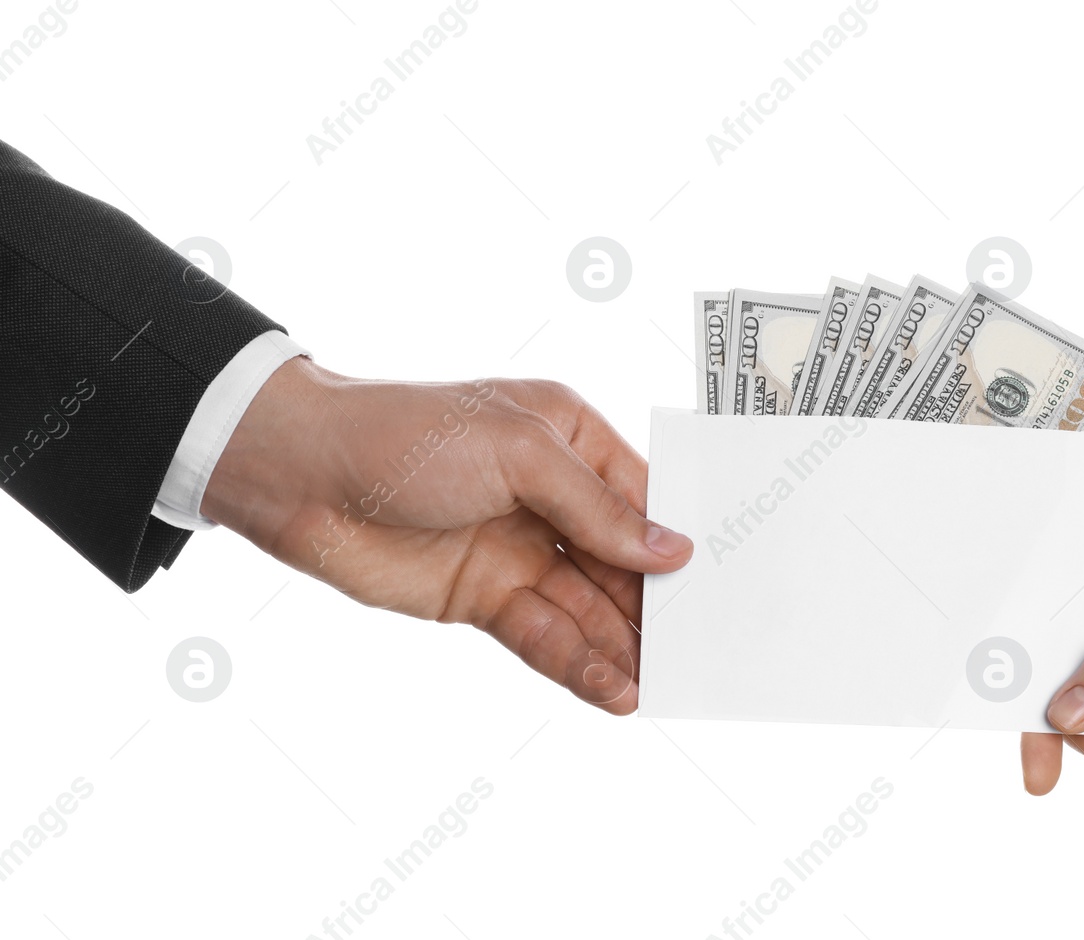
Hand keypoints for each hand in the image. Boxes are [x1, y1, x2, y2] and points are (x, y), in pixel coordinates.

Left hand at [201, 356, 692, 713]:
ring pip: (589, 607)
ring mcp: (521, 551)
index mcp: (571, 440)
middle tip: (702, 651)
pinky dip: (579, 662)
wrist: (299, 476)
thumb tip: (671, 550)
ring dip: (624, 646)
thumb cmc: (406, 434)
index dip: (680, 541)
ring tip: (661, 686)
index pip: (644, 498)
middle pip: (622, 562)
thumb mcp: (517, 452)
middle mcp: (554, 496)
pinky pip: (546, 635)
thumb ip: (596, 507)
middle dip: (659, 606)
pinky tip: (613, 689)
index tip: (723, 583)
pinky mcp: (486, 599)